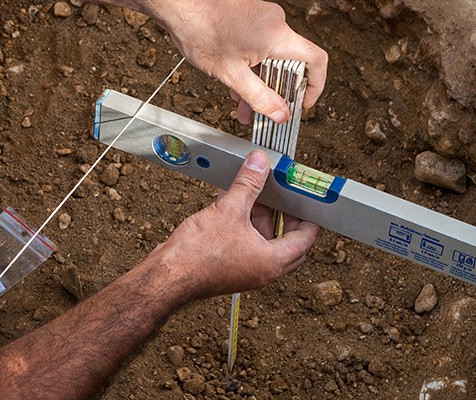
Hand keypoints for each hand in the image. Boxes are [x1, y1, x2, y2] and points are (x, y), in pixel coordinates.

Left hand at [145, 0, 327, 123]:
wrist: (178, 3)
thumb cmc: (200, 30)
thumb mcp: (231, 75)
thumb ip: (259, 98)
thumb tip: (281, 114)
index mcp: (277, 36)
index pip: (316, 60)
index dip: (315, 85)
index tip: (303, 103)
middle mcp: (276, 23)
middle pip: (291, 64)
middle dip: (276, 93)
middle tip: (265, 113)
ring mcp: (264, 18)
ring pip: (273, 59)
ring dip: (260, 83)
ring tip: (241, 104)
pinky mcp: (253, 17)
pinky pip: (262, 48)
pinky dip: (253, 68)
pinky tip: (235, 84)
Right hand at [148, 150, 319, 300]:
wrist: (166, 276)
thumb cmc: (198, 254)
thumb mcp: (229, 210)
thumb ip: (248, 184)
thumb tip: (260, 163)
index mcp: (272, 262)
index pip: (305, 239)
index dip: (310, 218)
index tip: (310, 202)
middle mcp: (262, 270)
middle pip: (286, 240)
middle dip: (284, 215)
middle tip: (284, 195)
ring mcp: (244, 269)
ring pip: (262, 239)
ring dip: (260, 215)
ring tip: (254, 190)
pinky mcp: (228, 266)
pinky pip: (244, 241)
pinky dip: (242, 222)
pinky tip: (232, 198)